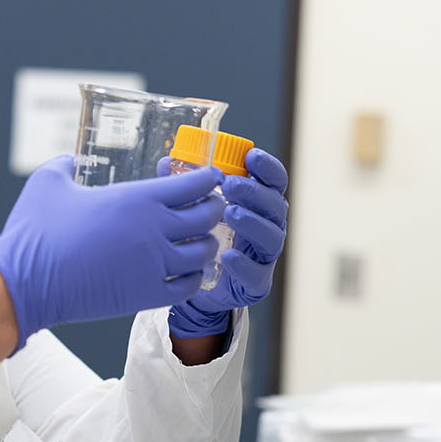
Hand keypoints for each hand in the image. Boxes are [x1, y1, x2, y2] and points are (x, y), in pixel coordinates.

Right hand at [0, 154, 221, 349]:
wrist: (26, 282)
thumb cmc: (36, 231)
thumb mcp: (47, 183)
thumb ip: (64, 165)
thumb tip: (71, 160)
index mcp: (136, 198)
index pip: (192, 183)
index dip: (207, 178)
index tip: (211, 178)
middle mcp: (153, 229)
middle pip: (206, 216)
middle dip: (213, 209)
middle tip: (209, 207)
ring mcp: (154, 264)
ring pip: (204, 252)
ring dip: (206, 245)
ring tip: (200, 242)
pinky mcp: (147, 295)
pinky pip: (190, 286)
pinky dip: (194, 278)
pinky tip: (187, 273)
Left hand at [168, 148, 288, 338]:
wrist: (195, 285)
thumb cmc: (200, 238)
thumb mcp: (192, 209)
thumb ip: (184, 186)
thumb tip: (166, 162)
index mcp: (258, 204)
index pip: (273, 181)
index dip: (267, 167)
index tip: (251, 156)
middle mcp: (268, 225)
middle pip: (275, 205)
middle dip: (255, 192)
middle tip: (230, 186)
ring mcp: (265, 255)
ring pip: (271, 236)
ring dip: (252, 222)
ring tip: (230, 214)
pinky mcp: (257, 282)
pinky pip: (257, 272)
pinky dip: (243, 263)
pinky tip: (227, 255)